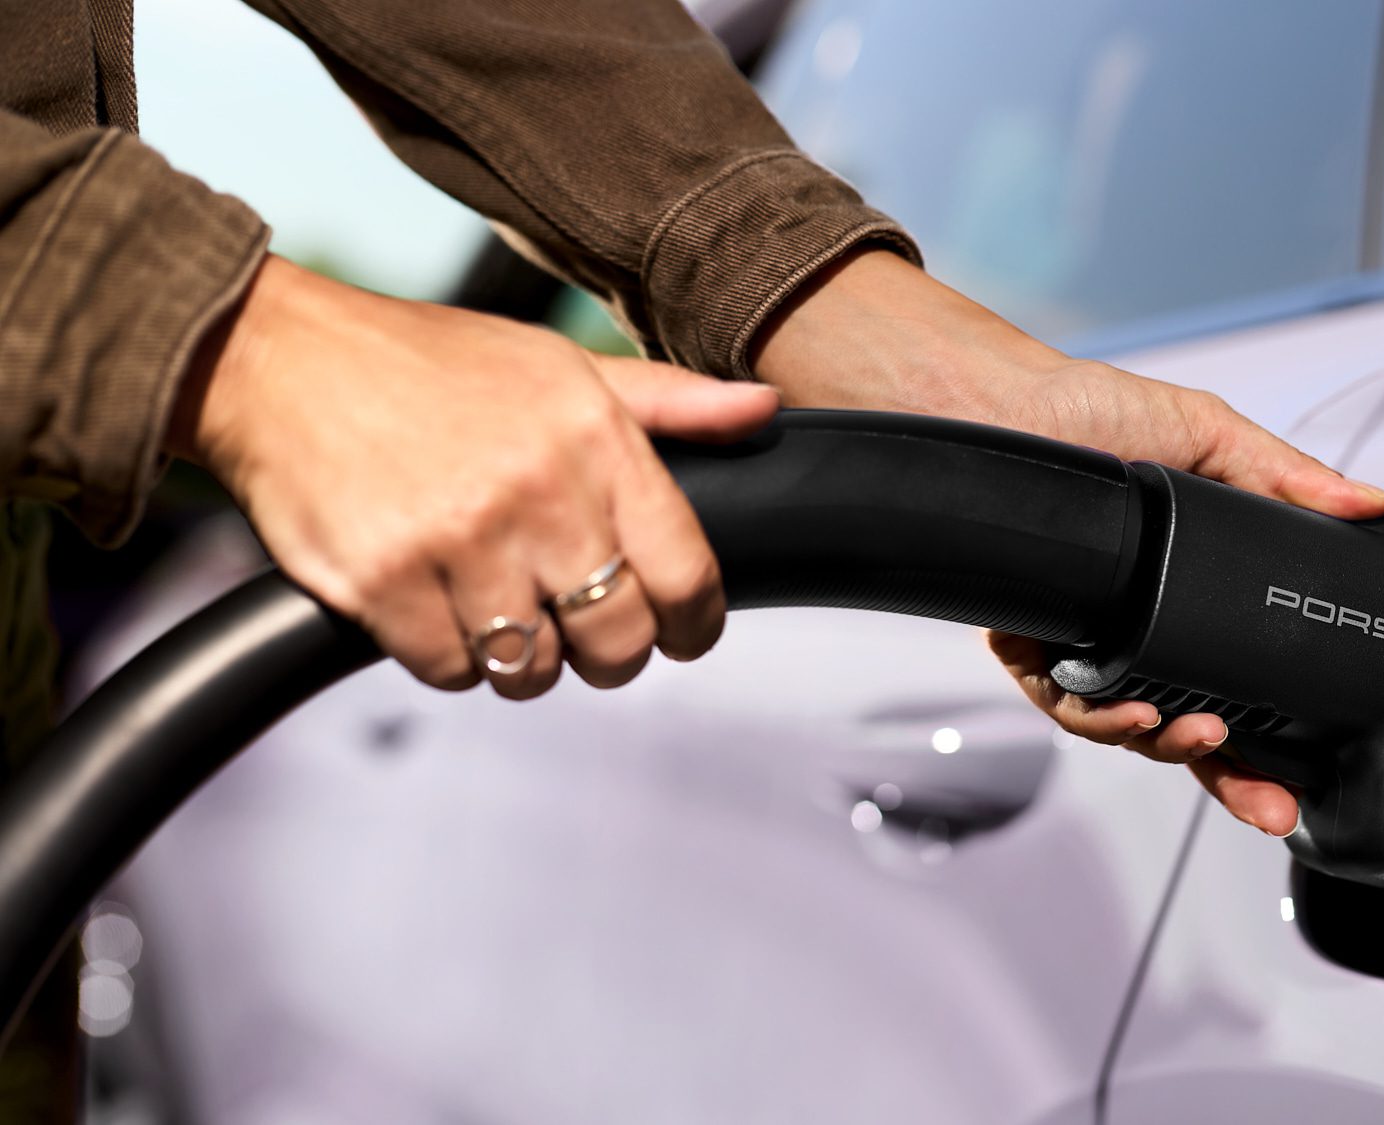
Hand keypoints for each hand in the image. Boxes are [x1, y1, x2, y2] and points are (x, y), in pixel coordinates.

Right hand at [169, 255, 777, 697]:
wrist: (279, 361)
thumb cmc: (429, 364)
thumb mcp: (560, 366)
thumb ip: (670, 402)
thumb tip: (764, 410)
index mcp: (595, 439)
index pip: (688, 573)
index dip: (694, 622)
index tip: (680, 629)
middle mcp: (537, 493)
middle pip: (618, 639)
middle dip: (610, 651)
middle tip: (585, 631)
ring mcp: (458, 543)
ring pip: (535, 668)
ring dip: (526, 657)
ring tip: (502, 606)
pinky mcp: (383, 585)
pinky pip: (452, 672)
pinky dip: (453, 657)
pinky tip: (439, 606)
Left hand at [752, 249, 1383, 834]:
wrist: (996, 409)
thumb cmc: (1085, 413)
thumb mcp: (1205, 435)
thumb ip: (1283, 477)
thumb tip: (1365, 502)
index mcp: (1188, 592)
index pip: (1240, 679)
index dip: (1272, 733)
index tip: (1304, 769)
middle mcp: (1137, 627)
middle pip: (1192, 727)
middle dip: (1234, 779)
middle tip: (1269, 802)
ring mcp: (1084, 643)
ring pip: (1131, 729)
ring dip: (1171, 746)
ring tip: (1205, 738)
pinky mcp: (1029, 645)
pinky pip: (1066, 705)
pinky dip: (1104, 718)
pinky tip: (1136, 712)